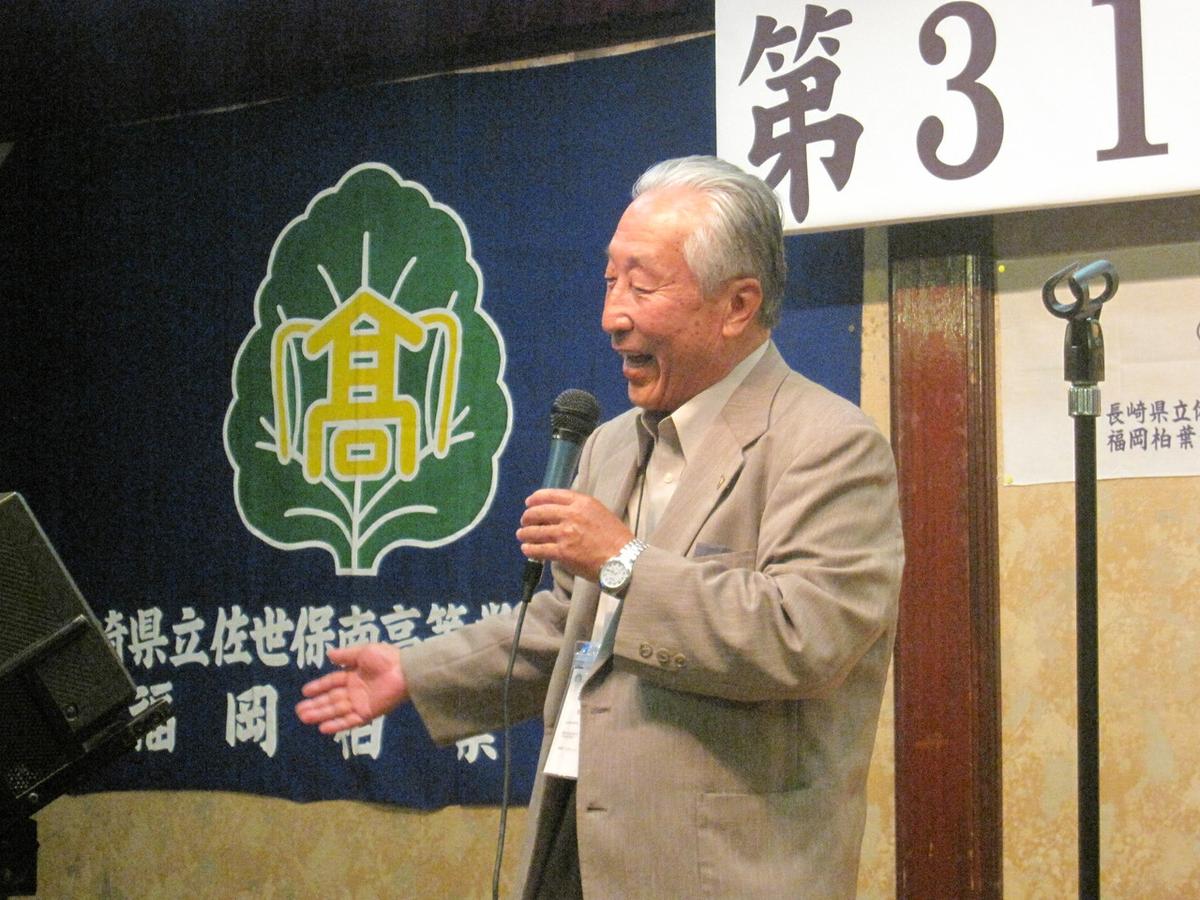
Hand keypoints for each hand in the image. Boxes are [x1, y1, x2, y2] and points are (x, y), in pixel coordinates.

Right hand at [295, 643, 407, 734]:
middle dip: (315, 705)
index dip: (319, 687)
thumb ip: (346, 655)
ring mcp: (361, 703)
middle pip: (331, 699)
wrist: (405, 670)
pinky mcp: (368, 713)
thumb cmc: (387, 658)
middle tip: (299, 711)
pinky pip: (350, 721)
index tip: (305, 692)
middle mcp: (355, 690)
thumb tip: (329, 654)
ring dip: (321, 715)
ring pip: (336, 710)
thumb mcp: (364, 652)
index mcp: (354, 675)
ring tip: (304, 718)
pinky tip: (323, 728)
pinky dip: (337, 725)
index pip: (333, 682)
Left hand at [517, 488, 632, 580]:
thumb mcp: (601, 513)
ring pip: (536, 531)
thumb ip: (582, 510)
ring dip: (526, 533)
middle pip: (540, 512)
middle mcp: (572, 515)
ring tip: (522, 535)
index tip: (529, 502)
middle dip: (528, 516)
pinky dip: (530, 549)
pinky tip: (527, 549)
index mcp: (582, 503)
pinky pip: (539, 549)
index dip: (536, 498)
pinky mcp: (563, 552)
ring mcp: (566, 533)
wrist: (624, 560)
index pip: (552, 495)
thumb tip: (563, 512)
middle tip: (525, 521)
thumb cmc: (617, 539)